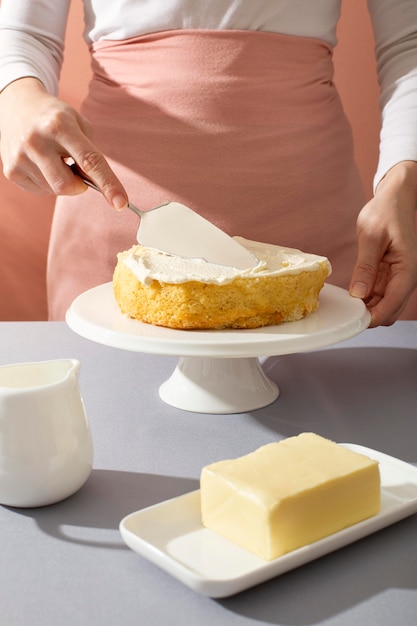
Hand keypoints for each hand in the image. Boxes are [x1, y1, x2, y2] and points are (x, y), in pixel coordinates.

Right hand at [0, 77, 127, 208]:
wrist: (14, 105)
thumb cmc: (54, 117)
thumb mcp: (78, 123)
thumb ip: (92, 154)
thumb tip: (97, 187)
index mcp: (59, 125)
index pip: (89, 161)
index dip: (108, 184)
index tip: (121, 203)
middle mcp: (36, 141)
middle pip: (68, 186)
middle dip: (79, 185)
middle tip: (75, 168)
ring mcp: (20, 157)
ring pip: (54, 190)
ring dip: (62, 180)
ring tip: (53, 158)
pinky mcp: (11, 171)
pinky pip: (41, 191)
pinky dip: (48, 182)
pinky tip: (41, 163)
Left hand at [350, 161, 416, 326]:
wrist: (394, 198)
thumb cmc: (386, 211)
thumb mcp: (371, 237)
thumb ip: (365, 267)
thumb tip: (358, 294)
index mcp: (408, 268)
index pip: (394, 303)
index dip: (374, 316)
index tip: (355, 320)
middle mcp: (407, 276)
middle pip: (391, 310)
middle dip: (371, 315)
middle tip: (347, 311)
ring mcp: (399, 277)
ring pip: (385, 304)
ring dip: (368, 307)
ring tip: (347, 302)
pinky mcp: (390, 274)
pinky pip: (380, 293)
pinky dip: (367, 297)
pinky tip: (353, 293)